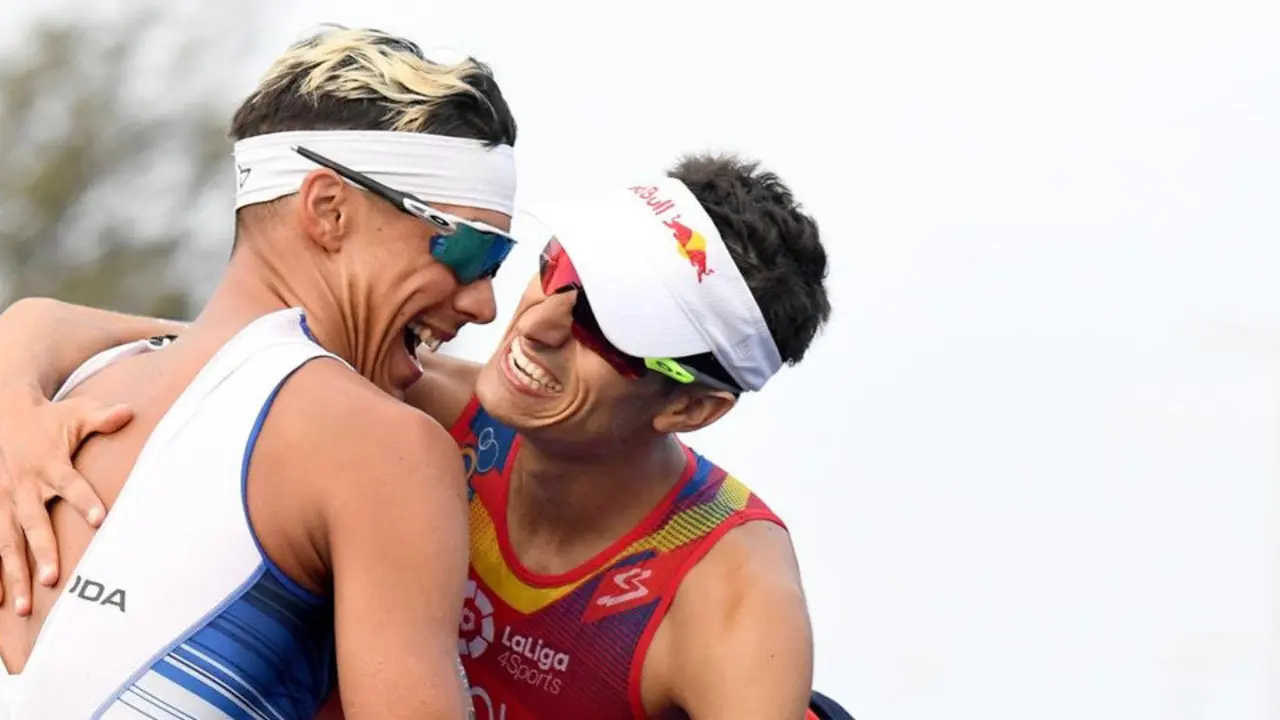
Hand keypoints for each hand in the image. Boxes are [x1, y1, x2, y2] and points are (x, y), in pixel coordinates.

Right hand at [0, 383, 131, 614]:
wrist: (5, 414)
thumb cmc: (50, 419)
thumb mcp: (77, 413)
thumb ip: (102, 418)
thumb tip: (128, 411)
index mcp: (50, 464)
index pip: (71, 484)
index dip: (85, 500)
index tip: (100, 520)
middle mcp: (24, 487)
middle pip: (32, 523)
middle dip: (42, 552)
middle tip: (52, 579)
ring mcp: (5, 501)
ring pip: (6, 544)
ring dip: (13, 576)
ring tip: (22, 608)